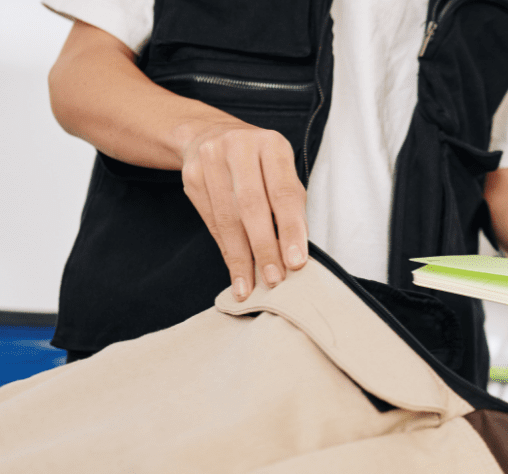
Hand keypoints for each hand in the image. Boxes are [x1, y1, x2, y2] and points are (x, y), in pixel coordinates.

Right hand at [180, 120, 308, 300]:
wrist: (211, 135)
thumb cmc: (258, 162)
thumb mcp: (281, 172)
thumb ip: (290, 206)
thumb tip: (295, 253)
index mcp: (271, 145)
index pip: (284, 193)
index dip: (291, 230)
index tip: (296, 262)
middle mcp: (239, 148)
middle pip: (252, 207)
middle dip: (264, 248)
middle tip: (274, 279)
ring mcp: (210, 160)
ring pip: (228, 218)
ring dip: (241, 257)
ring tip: (250, 285)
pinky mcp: (191, 176)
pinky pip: (211, 221)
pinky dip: (225, 249)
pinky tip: (235, 269)